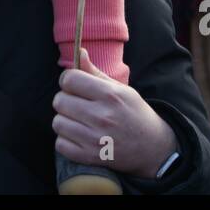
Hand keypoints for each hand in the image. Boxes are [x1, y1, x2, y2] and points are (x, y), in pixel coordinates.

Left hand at [52, 48, 177, 178]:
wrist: (152, 147)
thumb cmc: (134, 113)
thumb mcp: (120, 89)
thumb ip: (95, 72)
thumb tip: (79, 52)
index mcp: (110, 95)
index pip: (70, 80)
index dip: (67, 80)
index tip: (73, 84)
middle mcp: (102, 116)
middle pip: (59, 101)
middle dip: (65, 99)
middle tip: (76, 103)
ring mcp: (95, 139)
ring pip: (58, 123)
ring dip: (64, 120)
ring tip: (77, 120)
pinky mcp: (90, 157)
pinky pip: (60, 144)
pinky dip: (66, 140)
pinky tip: (78, 136)